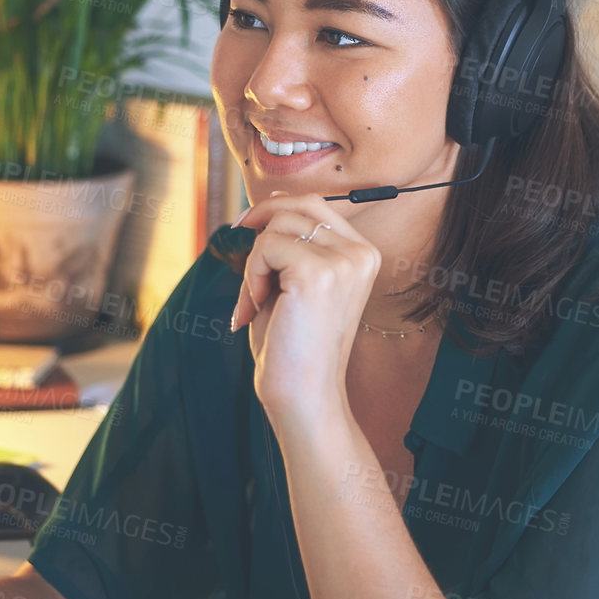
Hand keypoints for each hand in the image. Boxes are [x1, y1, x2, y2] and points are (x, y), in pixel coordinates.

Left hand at [231, 191, 380, 421]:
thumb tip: (263, 209)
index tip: (248, 229)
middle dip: (261, 216)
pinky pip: (266, 247)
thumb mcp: (294, 285)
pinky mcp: (317, 273)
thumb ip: (289, 246)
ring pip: (278, 225)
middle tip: (236, 234)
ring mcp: (343, 262)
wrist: (302, 395)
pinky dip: (250, 275)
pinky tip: (256, 307)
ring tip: (255, 300)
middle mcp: (360, 253)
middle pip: (300, 203)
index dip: (277, 209)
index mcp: (363, 255)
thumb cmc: (293, 346)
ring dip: (254, 261)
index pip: (318, 205)